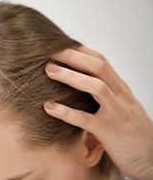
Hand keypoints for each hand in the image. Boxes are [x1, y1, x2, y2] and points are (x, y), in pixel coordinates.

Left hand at [43, 46, 152, 179]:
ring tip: (49, 71)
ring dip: (71, 76)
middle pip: (98, 67)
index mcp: (120, 89)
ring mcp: (117, 113)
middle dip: (73, 57)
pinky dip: (66, 112)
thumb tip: (77, 81)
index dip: (79, 51)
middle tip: (49, 52)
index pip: (101, 61)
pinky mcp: (110, 132)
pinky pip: (87, 119)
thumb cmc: (131, 133)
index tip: (58, 46)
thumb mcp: (120, 107)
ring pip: (97, 87)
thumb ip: (104, 94)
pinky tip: (49, 107)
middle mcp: (121, 96)